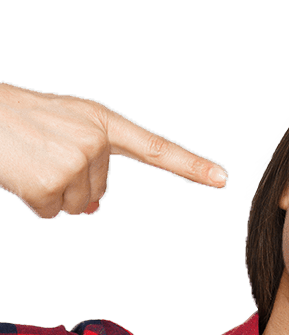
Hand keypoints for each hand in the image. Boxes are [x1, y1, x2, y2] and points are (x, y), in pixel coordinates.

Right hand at [0, 82, 227, 217]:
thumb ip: (92, 160)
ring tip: (30, 160)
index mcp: (104, 122)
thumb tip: (94, 209)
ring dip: (51, 193)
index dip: (192, 166)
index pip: (157, 149)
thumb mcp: (67, 127)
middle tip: (42, 154)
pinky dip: (33, 201)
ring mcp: (75, 161)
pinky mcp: (51, 183)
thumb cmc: (22, 121)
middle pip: (99, 193)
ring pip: (77, 206)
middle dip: (70, 184)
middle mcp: (95, 141)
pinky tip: (20, 173)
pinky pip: (51, 212)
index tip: (223, 179)